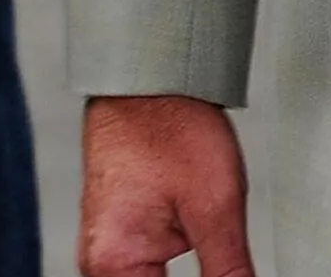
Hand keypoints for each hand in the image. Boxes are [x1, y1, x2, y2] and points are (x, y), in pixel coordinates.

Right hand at [79, 94, 254, 275]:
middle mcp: (100, 263)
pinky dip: (170, 270)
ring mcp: (107, 247)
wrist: (152, 75)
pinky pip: (143, 269)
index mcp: (114, 266)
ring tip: (212, 246)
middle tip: (226, 266)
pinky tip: (200, 252)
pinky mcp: (119, 231)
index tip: (230, 276)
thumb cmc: (173, 124)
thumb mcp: (218, 205)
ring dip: (189, 275)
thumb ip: (229, 271)